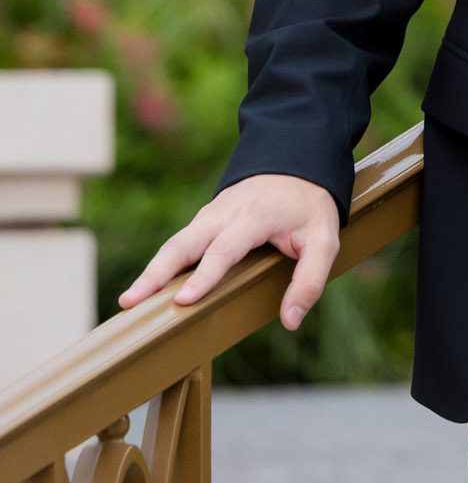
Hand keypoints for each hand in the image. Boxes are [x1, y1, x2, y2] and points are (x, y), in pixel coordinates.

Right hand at [117, 173, 341, 332]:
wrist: (296, 161)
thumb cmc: (310, 206)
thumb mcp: (325, 240)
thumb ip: (310, 279)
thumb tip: (290, 320)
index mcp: (253, 217)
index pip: (224, 250)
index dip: (204, 276)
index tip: (182, 300)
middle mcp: (224, 214)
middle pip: (183, 244)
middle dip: (156, 274)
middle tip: (130, 302)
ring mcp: (210, 215)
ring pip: (175, 243)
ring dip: (151, 271)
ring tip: (128, 301)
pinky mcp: (204, 220)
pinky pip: (179, 242)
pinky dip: (161, 264)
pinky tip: (148, 288)